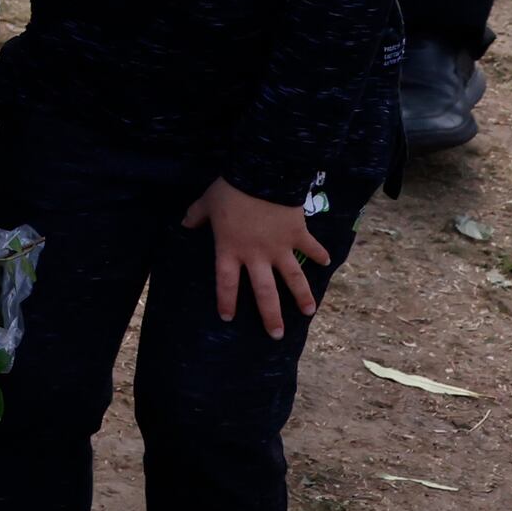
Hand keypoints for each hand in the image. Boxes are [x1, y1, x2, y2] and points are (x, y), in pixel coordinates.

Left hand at [188, 178, 335, 336]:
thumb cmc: (229, 190)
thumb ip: (196, 216)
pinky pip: (311, 248)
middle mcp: (256, 255)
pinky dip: (320, 254)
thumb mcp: (206, 203)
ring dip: (302, 296)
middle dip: (270, 316)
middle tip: (276, 334)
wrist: (261, 175)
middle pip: (264, 292)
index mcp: (230, 250)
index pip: (226, 283)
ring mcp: (280, 247)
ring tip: (309, 312)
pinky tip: (327, 263)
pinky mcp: (298, 235)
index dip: (226, 300)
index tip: (228, 317)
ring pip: (293, 279)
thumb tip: (185, 224)